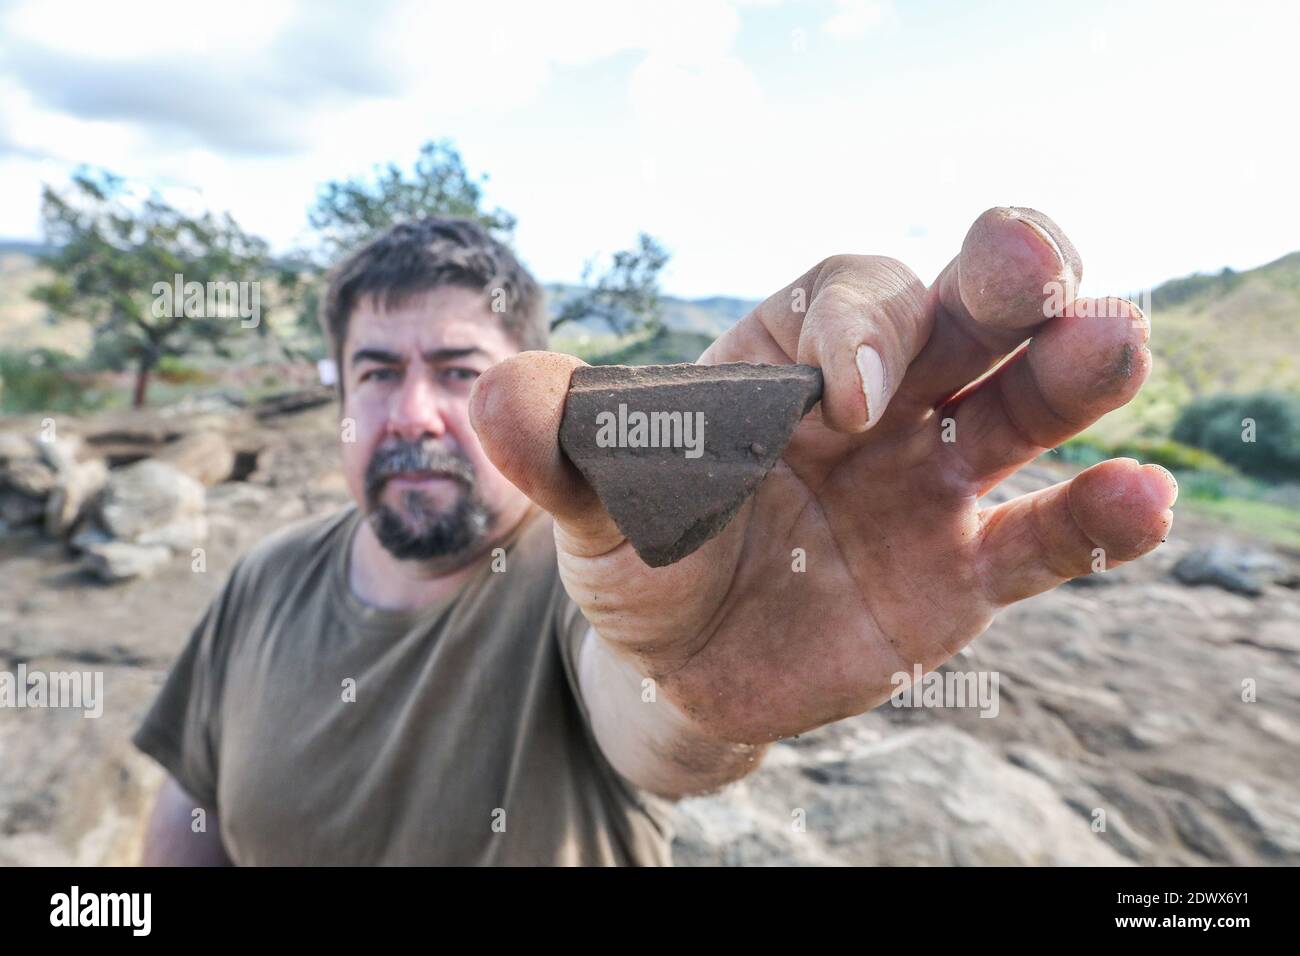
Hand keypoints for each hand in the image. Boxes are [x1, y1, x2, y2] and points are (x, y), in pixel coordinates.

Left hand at [470, 207, 1176, 744]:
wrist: (679, 665)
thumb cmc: (643, 555)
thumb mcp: (593, 503)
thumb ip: (560, 450)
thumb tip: (490, 397)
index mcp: (791, 359)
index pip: (849, 298)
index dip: (863, 329)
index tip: (848, 403)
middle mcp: (881, 404)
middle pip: (963, 314)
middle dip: (1002, 280)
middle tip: (1032, 268)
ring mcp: (932, 484)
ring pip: (1024, 406)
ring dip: (1075, 371)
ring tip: (1114, 343)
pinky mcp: (965, 572)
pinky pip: (1044, 536)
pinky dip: (1097, 518)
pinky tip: (1139, 499)